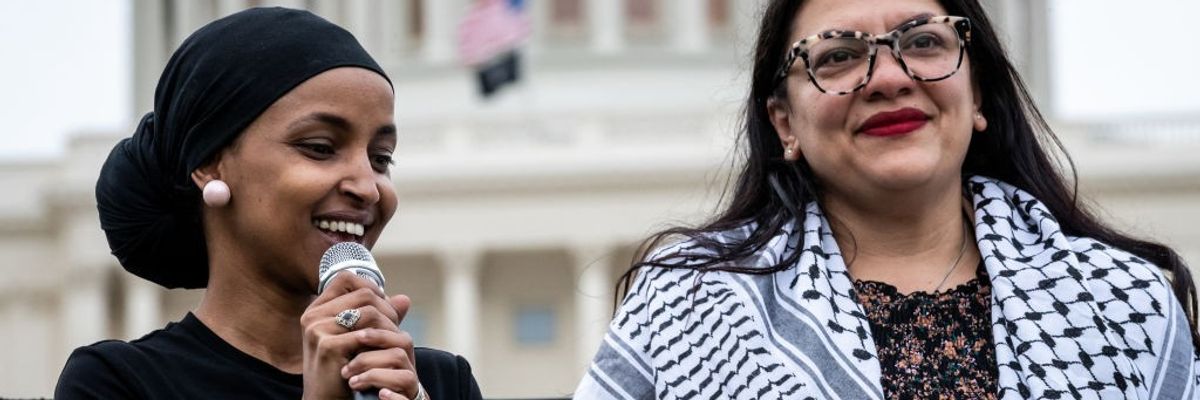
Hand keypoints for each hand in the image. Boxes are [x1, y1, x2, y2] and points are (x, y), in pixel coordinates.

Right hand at [300, 272, 421, 399]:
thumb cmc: (345, 370)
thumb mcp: (362, 339)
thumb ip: (380, 317)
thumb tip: (405, 299)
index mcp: (316, 310)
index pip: (346, 278)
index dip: (371, 287)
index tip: (384, 307)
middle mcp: (312, 317)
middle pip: (363, 294)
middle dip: (387, 309)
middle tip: (395, 328)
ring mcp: (317, 330)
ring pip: (367, 311)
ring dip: (388, 325)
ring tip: (392, 340)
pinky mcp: (327, 346)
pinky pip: (365, 334)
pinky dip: (381, 341)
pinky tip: (384, 352)